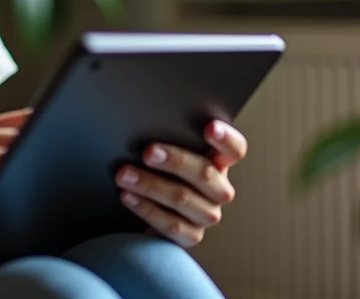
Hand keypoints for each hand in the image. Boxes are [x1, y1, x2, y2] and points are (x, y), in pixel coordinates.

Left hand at [114, 119, 247, 247]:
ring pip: (183, 198)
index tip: (209, 128)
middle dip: (175, 161)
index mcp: (219, 162)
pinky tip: (127, 196)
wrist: (147, 208)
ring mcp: (206, 214)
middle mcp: (218, 189)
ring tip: (124, 174)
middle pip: (205, 173)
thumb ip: (168, 138)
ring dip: (151, 185)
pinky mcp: (190, 236)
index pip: (235, 149)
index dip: (226, 139)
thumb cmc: (157, 169)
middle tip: (148, 152)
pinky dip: (146, 209)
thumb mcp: (166, 152)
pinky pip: (171, 224)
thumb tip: (146, 124)